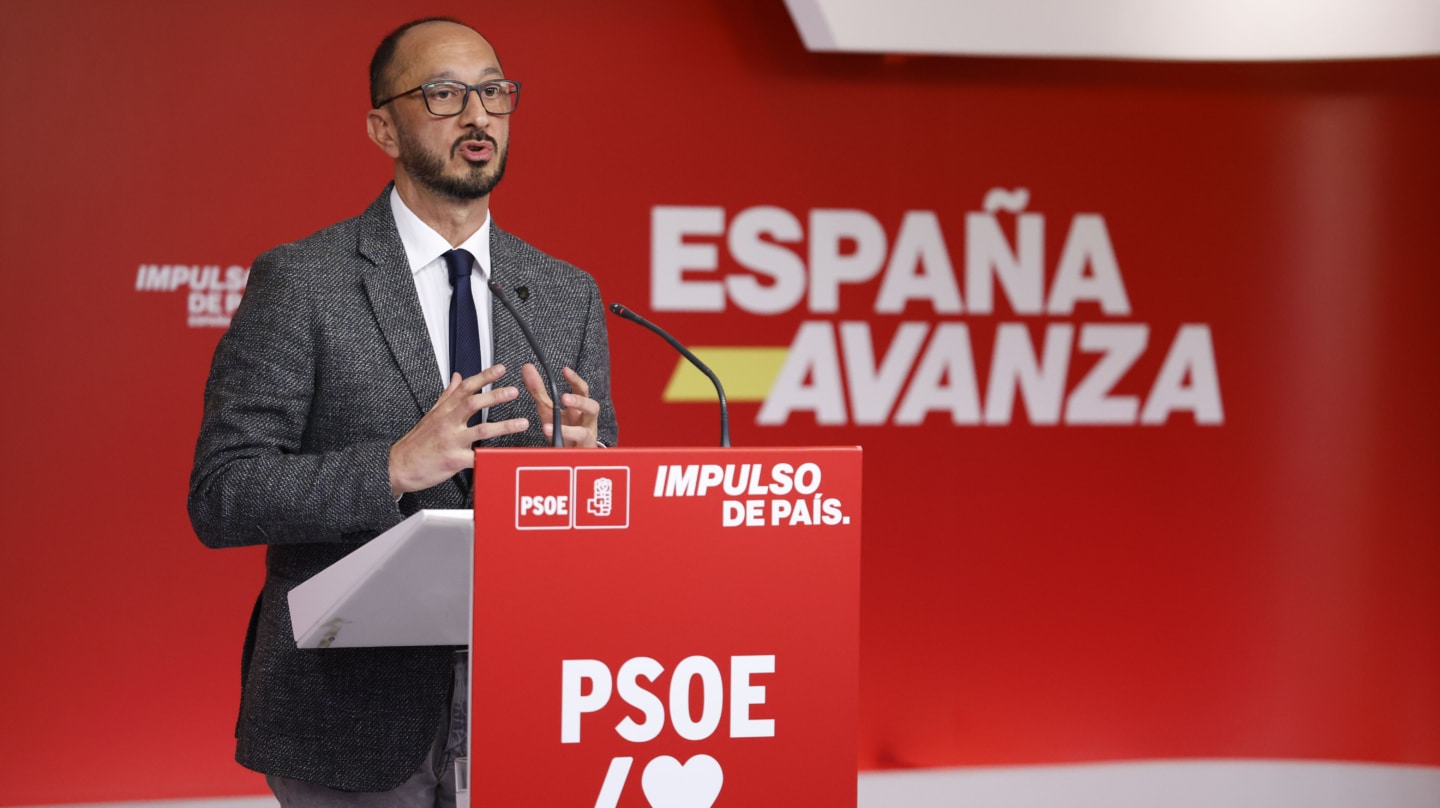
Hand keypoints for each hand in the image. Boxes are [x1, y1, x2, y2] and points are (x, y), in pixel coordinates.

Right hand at [388, 365, 529, 495]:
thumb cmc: (417, 442)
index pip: (465, 388)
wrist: (399, 466)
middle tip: (513, 390)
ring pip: (481, 430)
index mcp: (444, 411)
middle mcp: (448, 423)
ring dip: (504, 426)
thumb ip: (448, 394)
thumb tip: (458, 376)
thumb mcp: (431, 413)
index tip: (499, 369)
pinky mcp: (453, 460)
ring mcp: (451, 441)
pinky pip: (477, 458)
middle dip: (495, 396)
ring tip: (522, 423)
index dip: (484, 377)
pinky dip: (492, 457)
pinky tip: (506, 455)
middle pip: (473, 404)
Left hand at [522, 363, 600, 447]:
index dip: (575, 380)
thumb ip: (538, 389)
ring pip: (584, 433)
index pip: (582, 390)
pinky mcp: (578, 454)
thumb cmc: (563, 429)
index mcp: (580, 408)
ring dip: (568, 430)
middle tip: (564, 399)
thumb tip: (527, 367)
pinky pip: (573, 452)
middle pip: (592, 408)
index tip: (565, 370)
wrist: (571, 455)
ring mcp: (584, 439)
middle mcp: (586, 422)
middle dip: (580, 402)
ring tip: (549, 427)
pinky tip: (547, 445)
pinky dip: (560, 450)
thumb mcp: (548, 408)